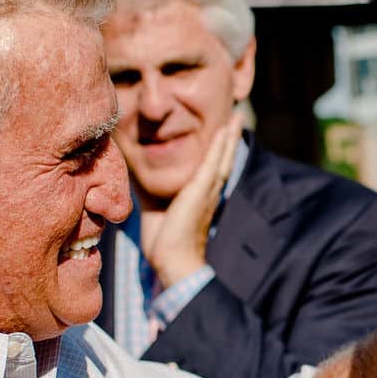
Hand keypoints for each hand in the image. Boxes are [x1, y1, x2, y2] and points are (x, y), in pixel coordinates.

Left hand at [143, 112, 243, 285]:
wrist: (172, 259)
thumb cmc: (164, 241)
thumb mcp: (156, 209)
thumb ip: (153, 192)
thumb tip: (139, 179)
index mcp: (200, 198)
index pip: (212, 169)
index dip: (219, 152)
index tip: (223, 134)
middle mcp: (208, 193)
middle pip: (223, 160)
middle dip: (230, 140)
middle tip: (237, 118)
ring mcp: (207, 192)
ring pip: (222, 159)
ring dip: (230, 138)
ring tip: (236, 118)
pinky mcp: (200, 192)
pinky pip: (213, 164)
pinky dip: (220, 147)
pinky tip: (224, 131)